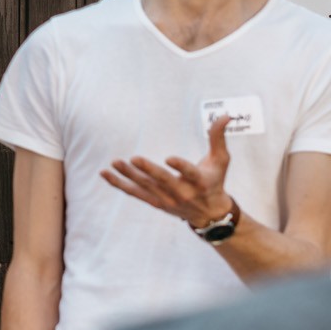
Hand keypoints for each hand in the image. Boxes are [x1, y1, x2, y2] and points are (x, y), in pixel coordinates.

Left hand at [102, 116, 234, 229]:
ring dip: (129, 175)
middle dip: (148, 171)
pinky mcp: (155, 203)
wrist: (210, 214)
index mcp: (200, 181)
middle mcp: (183, 193)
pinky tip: (105, 174)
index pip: (190, 173)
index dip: (180, 167)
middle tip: (134, 159)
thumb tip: (225, 115)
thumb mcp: (221, 160)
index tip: (169, 158)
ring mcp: (167, 200)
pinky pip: (134, 193)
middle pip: (163, 181)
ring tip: (115, 163)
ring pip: (145, 187)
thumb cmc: (215, 180)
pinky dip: (119, 184)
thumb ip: (218, 137)